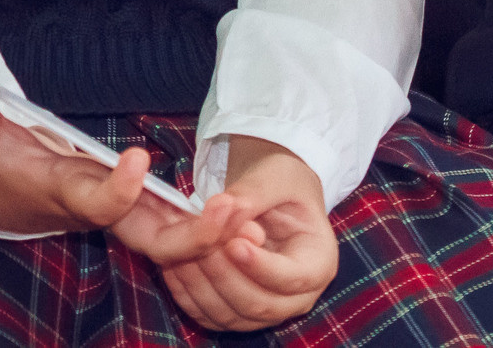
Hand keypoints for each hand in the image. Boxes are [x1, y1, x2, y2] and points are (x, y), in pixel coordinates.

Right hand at [0, 61, 250, 259]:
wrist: (10, 202)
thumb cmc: (1, 165)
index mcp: (70, 194)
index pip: (100, 203)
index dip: (119, 189)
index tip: (139, 158)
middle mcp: (105, 213)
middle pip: (154, 243)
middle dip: (194, 237)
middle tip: (233, 210)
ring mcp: (126, 217)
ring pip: (175, 243)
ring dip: (214, 234)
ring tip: (251, 212)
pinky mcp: (140, 212)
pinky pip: (181, 231)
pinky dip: (212, 229)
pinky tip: (248, 213)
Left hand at [155, 141, 338, 331]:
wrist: (273, 196)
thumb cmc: (283, 184)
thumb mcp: (276, 176)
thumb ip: (253, 193)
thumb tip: (223, 208)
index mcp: (318, 262)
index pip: (292, 278)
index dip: (261, 266)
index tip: (232, 244)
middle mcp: (297, 296)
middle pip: (260, 305)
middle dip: (225, 277)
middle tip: (201, 245)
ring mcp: (268, 309)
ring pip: (232, 316)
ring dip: (202, 287)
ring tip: (182, 250)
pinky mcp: (238, 312)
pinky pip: (211, 316)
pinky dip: (189, 296)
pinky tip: (174, 264)